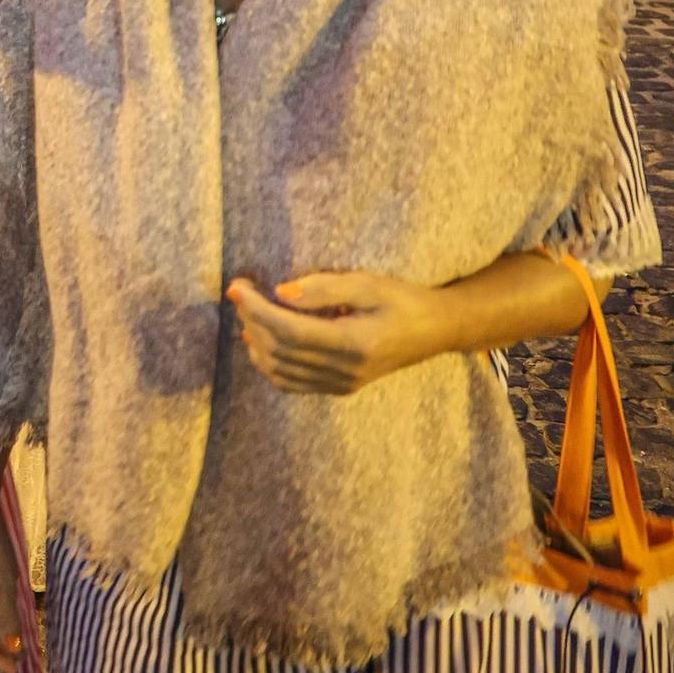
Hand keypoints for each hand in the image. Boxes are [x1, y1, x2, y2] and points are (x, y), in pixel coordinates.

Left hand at [226, 272, 445, 395]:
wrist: (436, 330)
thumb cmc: (403, 300)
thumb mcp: (368, 284)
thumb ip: (324, 288)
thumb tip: (280, 292)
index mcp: (354, 344)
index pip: (289, 330)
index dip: (257, 309)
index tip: (236, 286)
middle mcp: (346, 371)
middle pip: (280, 351)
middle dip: (252, 320)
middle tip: (239, 292)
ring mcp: (342, 385)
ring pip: (280, 371)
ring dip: (256, 342)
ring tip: (247, 312)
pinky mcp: (340, 388)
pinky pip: (292, 384)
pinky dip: (268, 364)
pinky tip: (260, 340)